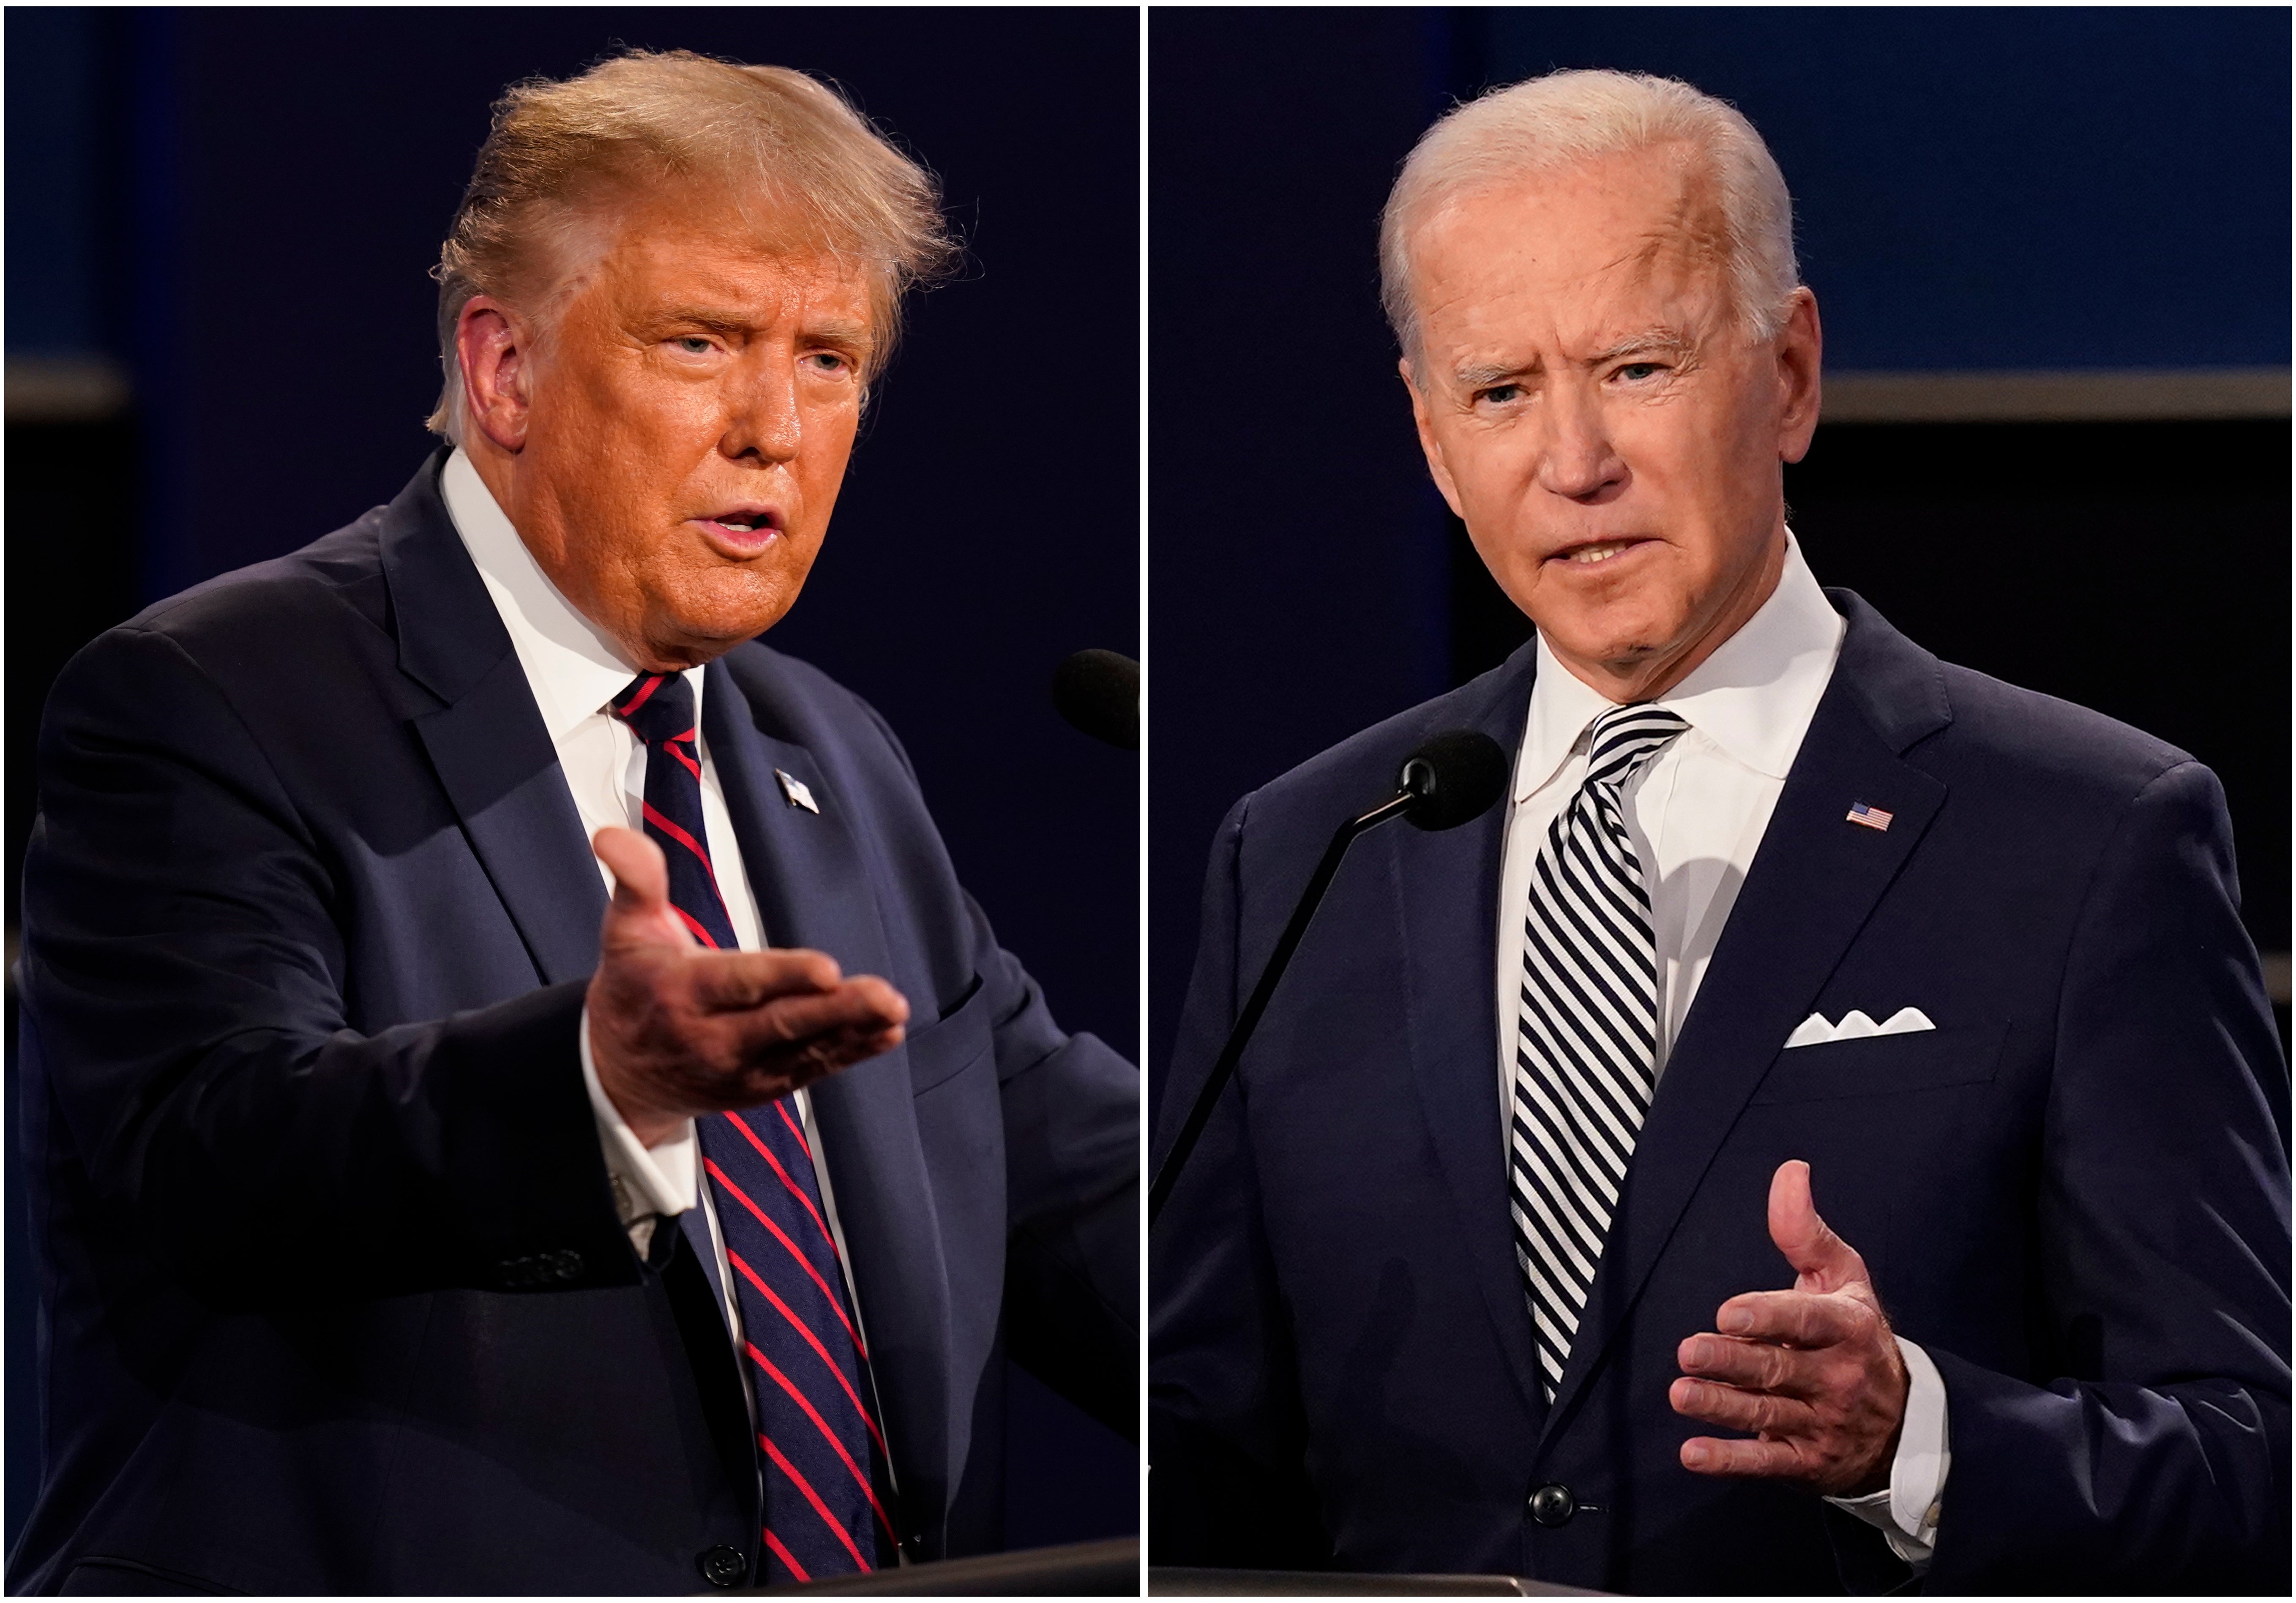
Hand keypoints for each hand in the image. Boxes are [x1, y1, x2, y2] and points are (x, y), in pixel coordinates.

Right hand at [586, 826, 908, 1145]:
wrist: (617, 1076)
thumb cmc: (633, 989)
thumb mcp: (625, 929)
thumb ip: (635, 879)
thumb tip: (613, 835)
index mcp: (681, 993)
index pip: (738, 983)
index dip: (784, 976)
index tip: (826, 969)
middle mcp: (712, 1038)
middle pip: (781, 1023)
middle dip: (836, 1010)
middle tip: (883, 995)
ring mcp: (740, 1069)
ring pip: (804, 1050)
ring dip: (854, 1032)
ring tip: (893, 1013)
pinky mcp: (761, 1086)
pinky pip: (811, 1070)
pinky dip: (850, 1054)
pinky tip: (885, 1035)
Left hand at [1670, 1159, 1906, 1495]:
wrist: (1906, 1423)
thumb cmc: (1858, 1336)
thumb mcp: (1844, 1280)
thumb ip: (1806, 1230)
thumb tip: (1789, 1171)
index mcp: (1846, 1329)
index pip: (1806, 1322)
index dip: (1768, 1318)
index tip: (1728, 1313)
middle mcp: (1837, 1378)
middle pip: (1778, 1369)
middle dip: (1732, 1361)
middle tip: (1690, 1351)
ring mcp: (1822, 1424)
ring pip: (1766, 1415)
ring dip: (1721, 1408)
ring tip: (1681, 1394)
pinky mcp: (1806, 1461)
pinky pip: (1765, 1462)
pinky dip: (1729, 1460)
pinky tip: (1693, 1454)